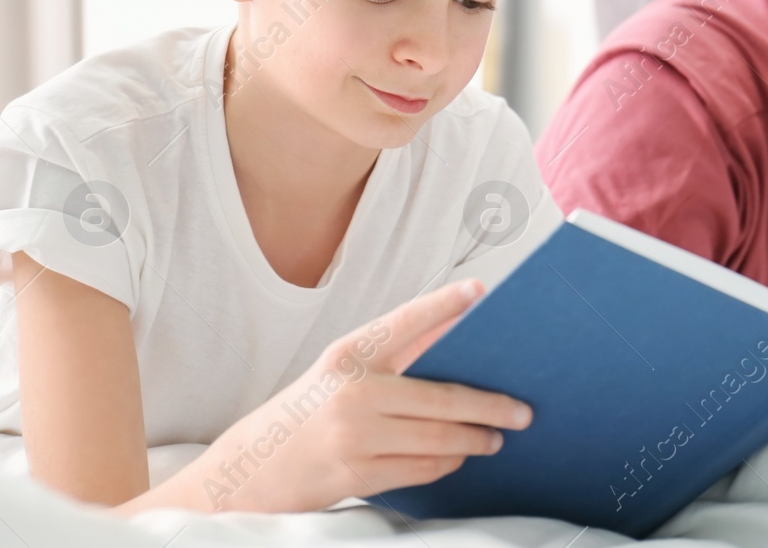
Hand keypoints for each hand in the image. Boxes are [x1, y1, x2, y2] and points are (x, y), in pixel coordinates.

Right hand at [144, 279, 532, 513]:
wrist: (246, 472)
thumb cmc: (303, 416)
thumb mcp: (338, 374)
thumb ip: (392, 357)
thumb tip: (452, 334)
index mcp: (347, 355)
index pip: (406, 321)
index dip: (446, 304)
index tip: (481, 293)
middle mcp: (352, 391)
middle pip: (443, 397)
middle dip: (491, 405)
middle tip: (522, 409)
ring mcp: (355, 435)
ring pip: (439, 438)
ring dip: (475, 439)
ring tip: (496, 436)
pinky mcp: (356, 474)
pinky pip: (422, 468)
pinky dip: (449, 463)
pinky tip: (460, 457)